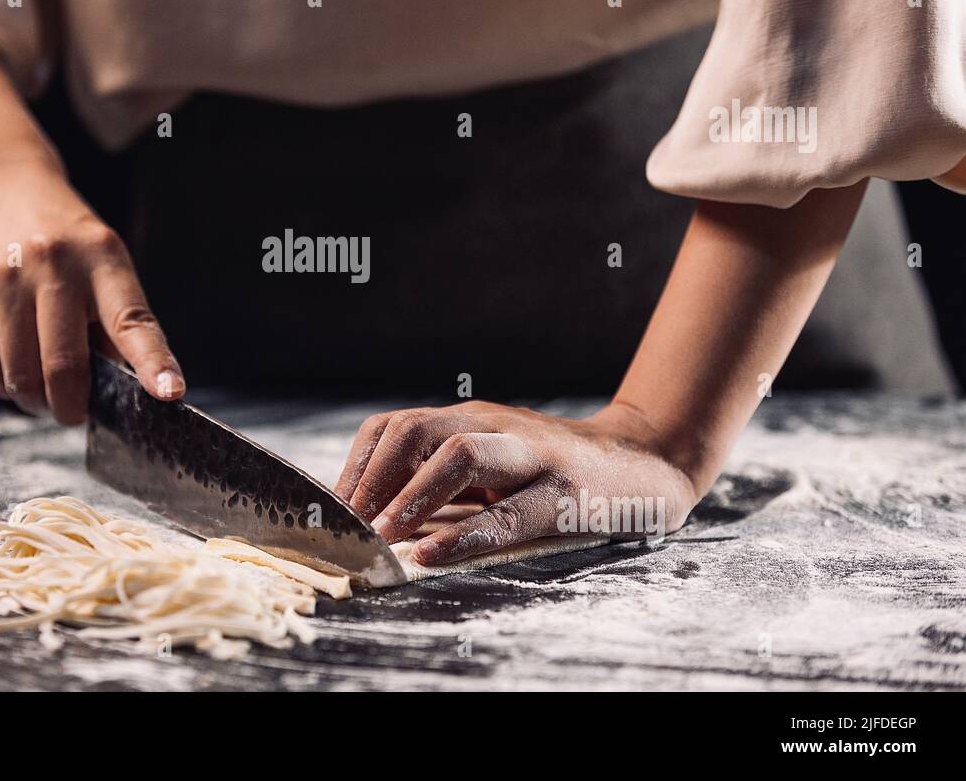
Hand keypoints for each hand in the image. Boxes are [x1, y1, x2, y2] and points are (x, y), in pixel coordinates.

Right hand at [0, 50, 183, 423]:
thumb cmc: (61, 234)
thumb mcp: (102, 258)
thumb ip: (113, 317)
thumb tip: (124, 387)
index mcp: (101, 257)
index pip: (131, 320)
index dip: (152, 363)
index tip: (170, 393)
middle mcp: (52, 266)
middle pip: (64, 367)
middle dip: (72, 407)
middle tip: (76, 412)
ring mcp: (3, 280)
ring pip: (22, 377)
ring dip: (36, 400)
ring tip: (44, 388)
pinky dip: (6, 382)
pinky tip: (15, 364)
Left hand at [334, 401, 696, 565]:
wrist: (644, 464)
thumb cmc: (554, 473)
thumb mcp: (492, 465)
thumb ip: (442, 485)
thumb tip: (374, 521)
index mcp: (469, 421)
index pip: (394, 427)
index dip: (357, 467)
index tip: (332, 510)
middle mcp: (494, 427)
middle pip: (415, 430)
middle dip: (371, 479)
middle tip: (349, 526)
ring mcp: (530, 456)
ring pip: (459, 456)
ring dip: (408, 497)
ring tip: (380, 535)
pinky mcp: (564, 495)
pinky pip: (507, 514)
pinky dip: (463, 537)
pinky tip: (430, 556)